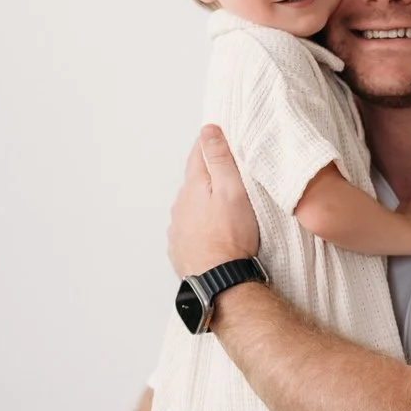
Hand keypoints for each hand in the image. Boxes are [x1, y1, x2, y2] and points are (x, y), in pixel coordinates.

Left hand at [168, 127, 259, 276]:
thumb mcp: (232, 191)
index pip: (198, 154)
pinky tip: (214, 233)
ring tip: (225, 210)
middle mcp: (180, 205)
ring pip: (191, 206)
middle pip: (194, 181)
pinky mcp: (180, 248)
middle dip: (208, 176)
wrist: (219, 280)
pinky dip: (201, 226)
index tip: (219, 135)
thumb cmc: (231, 236)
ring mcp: (177, 227)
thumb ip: (220, 159)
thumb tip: (208, 130)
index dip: (209, 143)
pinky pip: (190, 230)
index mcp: (193, 186)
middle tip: (230, 175)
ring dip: (204, 204)